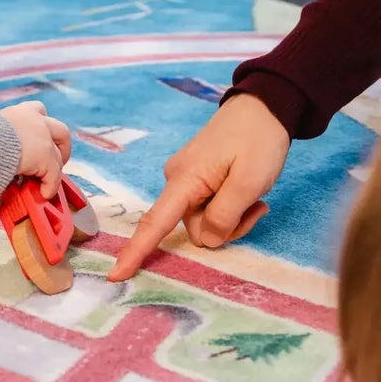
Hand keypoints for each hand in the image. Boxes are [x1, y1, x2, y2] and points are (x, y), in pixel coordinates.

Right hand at [1, 100, 71, 196]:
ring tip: (48, 181)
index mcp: (19, 113)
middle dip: (61, 147)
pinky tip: (43, 194)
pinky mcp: (45, 156)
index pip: (38, 114)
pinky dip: (50, 185)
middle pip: (60, 131)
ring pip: (58, 154)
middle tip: (54, 161)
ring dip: (55, 168)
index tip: (36, 142)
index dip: (41, 129)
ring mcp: (43, 137)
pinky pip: (53, 175)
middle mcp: (35, 120)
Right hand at [108, 94, 289, 279]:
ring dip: (233, 218)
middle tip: (258, 208)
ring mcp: (187, 180)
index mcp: (184, 180)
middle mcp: (177, 181)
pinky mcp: (198, 179)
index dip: (136, 252)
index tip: (116, 276)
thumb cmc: (258, 139)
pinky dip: (230, 208)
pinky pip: (209, 208)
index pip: (155, 223)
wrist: (264, 104)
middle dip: (226, 228)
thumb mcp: (249, 181)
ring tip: (257, 198)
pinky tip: (249, 193)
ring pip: (205, 221)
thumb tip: (206, 240)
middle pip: (195, 229)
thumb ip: (225, 216)